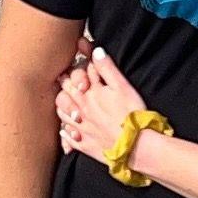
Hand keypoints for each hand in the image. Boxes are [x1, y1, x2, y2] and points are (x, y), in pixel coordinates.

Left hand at [58, 42, 148, 160]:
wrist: (135, 146)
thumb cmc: (132, 115)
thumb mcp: (122, 86)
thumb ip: (107, 68)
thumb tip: (95, 51)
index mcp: (89, 93)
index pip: (76, 73)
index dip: (78, 63)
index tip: (80, 52)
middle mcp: (80, 110)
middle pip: (64, 92)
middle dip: (66, 82)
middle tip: (68, 77)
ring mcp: (80, 128)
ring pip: (62, 113)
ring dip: (63, 105)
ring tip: (68, 101)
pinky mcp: (84, 144)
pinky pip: (67, 137)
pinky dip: (65, 131)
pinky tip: (67, 129)